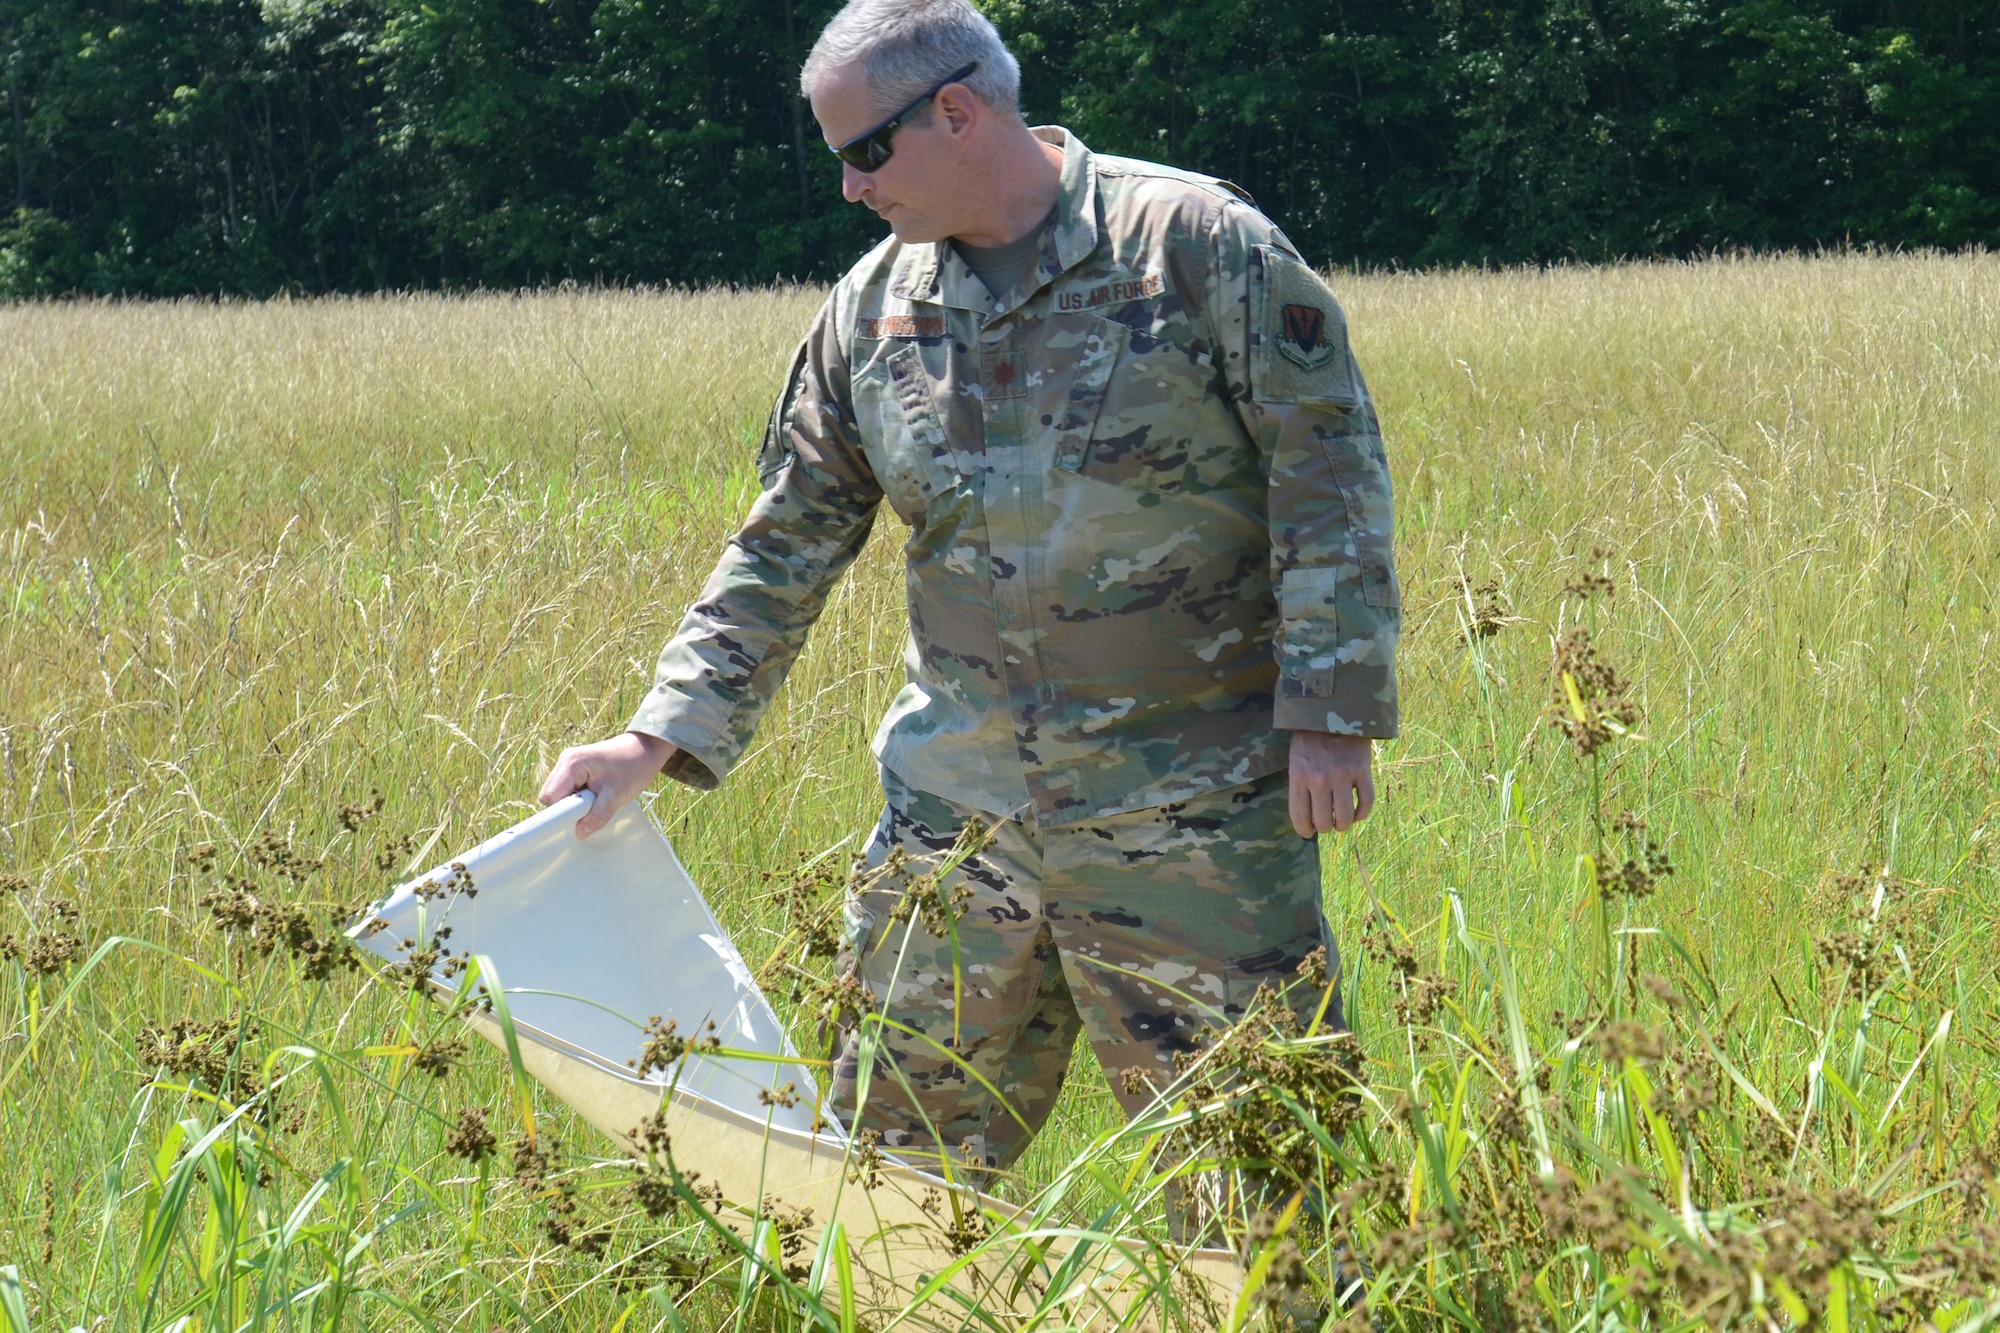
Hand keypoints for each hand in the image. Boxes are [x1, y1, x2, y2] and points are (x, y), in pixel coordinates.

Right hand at [538, 731, 677, 838]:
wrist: (646, 749)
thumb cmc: (633, 767)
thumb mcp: (616, 796)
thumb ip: (596, 816)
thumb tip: (579, 834)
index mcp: (572, 764)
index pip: (550, 797)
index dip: (559, 814)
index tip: (574, 824)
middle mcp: (565, 761)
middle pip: (550, 796)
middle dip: (566, 809)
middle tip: (590, 811)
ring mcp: (569, 764)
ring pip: (558, 794)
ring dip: (573, 804)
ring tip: (595, 802)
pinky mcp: (575, 769)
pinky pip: (567, 790)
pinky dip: (577, 798)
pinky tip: (594, 798)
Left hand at [1287, 731, 1375, 837]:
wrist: (1335, 711)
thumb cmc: (1310, 738)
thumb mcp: (1296, 760)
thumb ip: (1300, 786)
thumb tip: (1308, 819)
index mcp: (1299, 776)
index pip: (1300, 816)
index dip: (1304, 830)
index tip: (1308, 832)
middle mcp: (1320, 779)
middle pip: (1324, 821)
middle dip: (1325, 827)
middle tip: (1327, 823)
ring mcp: (1343, 775)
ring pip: (1345, 817)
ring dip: (1343, 825)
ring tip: (1342, 821)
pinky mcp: (1362, 770)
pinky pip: (1366, 803)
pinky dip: (1362, 813)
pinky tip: (1358, 812)